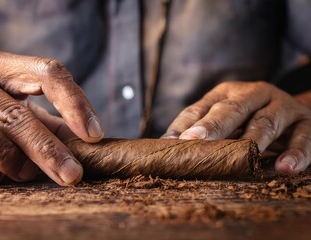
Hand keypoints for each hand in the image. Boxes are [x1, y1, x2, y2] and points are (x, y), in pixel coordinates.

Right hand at [0, 49, 103, 185]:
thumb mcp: (13, 112)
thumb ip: (48, 124)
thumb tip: (87, 143)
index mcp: (0, 65)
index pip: (46, 71)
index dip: (74, 102)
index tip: (94, 136)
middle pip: (14, 111)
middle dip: (46, 148)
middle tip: (70, 175)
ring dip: (6, 158)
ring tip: (22, 175)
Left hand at [163, 81, 310, 174]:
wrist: (297, 110)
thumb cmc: (249, 119)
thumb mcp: (225, 118)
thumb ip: (199, 127)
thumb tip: (167, 144)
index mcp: (227, 93)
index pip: (202, 107)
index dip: (187, 124)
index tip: (175, 141)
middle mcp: (254, 93)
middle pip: (233, 108)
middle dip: (213, 126)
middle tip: (195, 141)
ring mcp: (282, 106)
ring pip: (266, 122)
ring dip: (254, 141)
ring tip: (244, 158)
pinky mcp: (306, 122)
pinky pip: (303, 137)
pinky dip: (295, 154)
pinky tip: (284, 169)